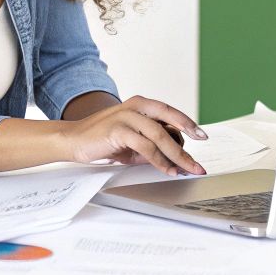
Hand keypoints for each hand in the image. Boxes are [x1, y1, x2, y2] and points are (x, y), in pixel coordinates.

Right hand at [56, 95, 207, 175]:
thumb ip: (151, 144)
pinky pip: (146, 146)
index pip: (170, 111)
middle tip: (198, 159)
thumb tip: (174, 157)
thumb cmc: (103, 139)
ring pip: (160, 136)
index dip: (187, 123)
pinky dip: (159, 160)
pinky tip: (167, 169)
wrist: (74, 140)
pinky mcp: (119, 130)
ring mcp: (127, 116)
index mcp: (140, 104)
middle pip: (169, 122)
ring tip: (186, 170)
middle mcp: (135, 106)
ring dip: (176, 156)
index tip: (201, 135)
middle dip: (187, 142)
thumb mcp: (132, 141)